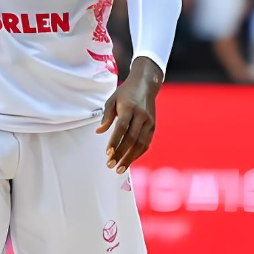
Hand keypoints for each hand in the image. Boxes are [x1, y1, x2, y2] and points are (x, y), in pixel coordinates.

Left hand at [96, 57, 162, 174]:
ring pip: (141, 144)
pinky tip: (130, 160)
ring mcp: (149, 122)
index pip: (122, 128)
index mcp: (129, 107)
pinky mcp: (153, 126)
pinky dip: (138, 153)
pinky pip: (146, 143)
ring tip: (120, 169)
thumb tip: (99, 131)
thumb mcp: (112, 99)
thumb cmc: (125, 92)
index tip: (108, 153)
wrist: (146, 84)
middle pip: (132, 139)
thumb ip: (106, 116)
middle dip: (121, 154)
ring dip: (130, 158)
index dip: (115, 141)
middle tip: (111, 165)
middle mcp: (141, 115)